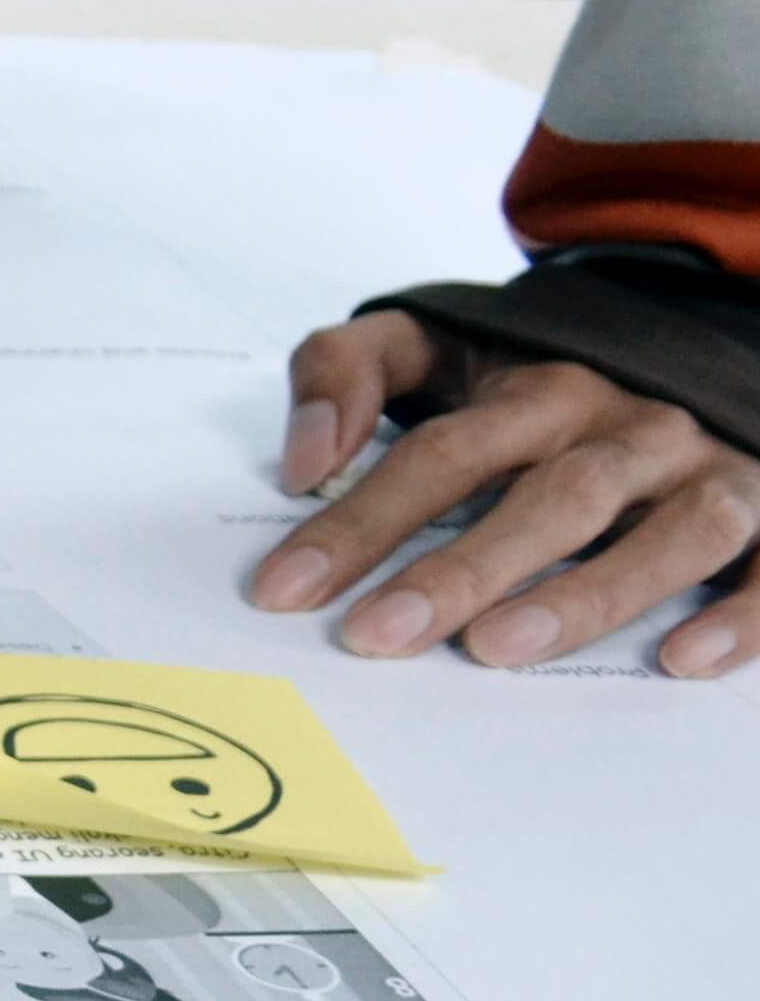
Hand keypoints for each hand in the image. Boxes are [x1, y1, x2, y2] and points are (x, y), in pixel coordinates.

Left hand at [249, 310, 755, 675]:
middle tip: (378, 634)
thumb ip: (346, 368)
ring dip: (588, 592)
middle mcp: (630, 427)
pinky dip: (741, 613)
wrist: (690, 339)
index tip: (286, 587)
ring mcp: (710, 470)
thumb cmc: (531, 377)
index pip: (442, 454)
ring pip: (670, 531)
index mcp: (540, 390)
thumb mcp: (432, 344)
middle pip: (551, 497)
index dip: (360, 522)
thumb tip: (302, 459)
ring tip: (498, 649)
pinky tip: (682, 660)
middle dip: (461, 568)